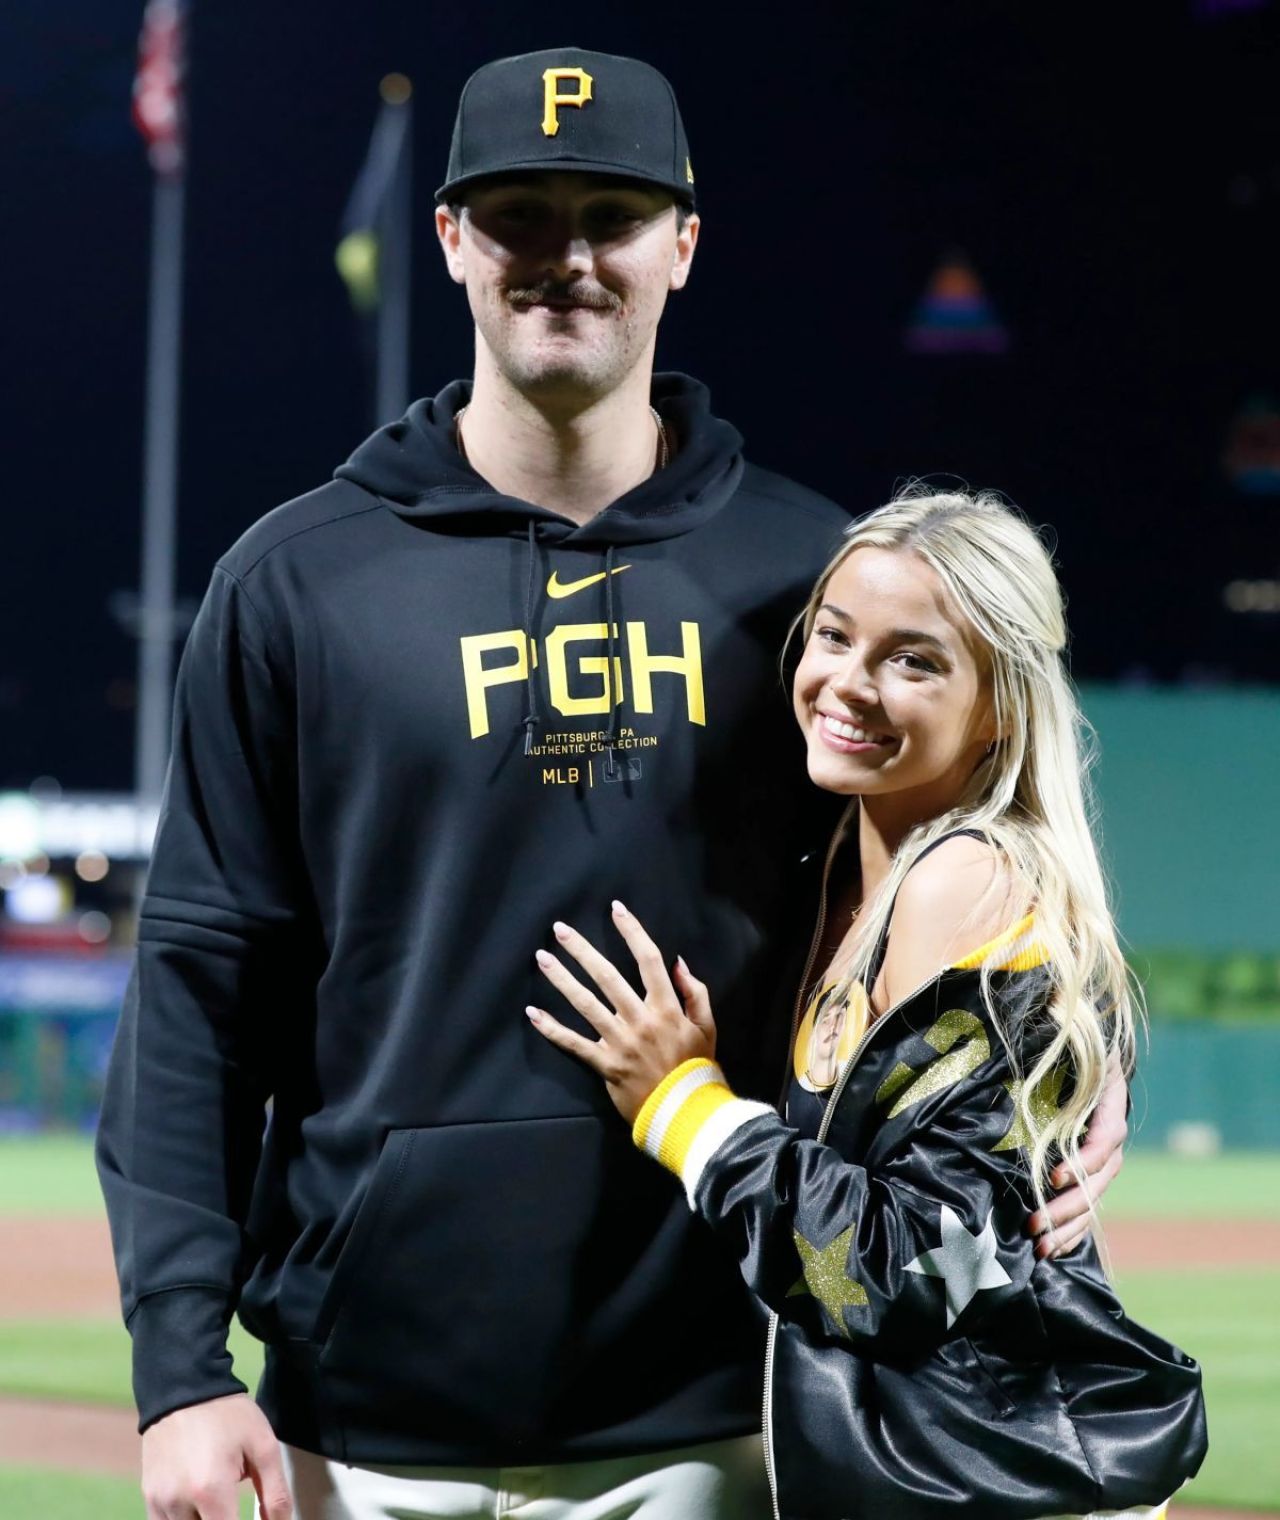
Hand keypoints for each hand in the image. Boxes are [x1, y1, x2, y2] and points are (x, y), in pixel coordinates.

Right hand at [141, 1392, 291, 1519]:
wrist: (183, 1386)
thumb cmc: (227, 1414)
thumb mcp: (263, 1446)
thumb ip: (275, 1493)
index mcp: (210, 1491)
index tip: (255, 1519)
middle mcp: (178, 1504)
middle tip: (234, 1506)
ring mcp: (159, 1503)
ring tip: (220, 1506)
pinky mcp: (148, 1498)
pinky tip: (200, 1508)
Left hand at [527, 900, 716, 1123]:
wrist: (686, 1112)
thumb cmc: (697, 1068)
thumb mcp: (707, 1027)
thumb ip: (695, 992)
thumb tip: (677, 962)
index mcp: (667, 1007)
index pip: (648, 960)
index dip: (632, 931)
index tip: (616, 909)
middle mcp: (640, 1019)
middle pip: (607, 976)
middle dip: (582, 950)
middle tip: (560, 929)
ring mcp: (619, 1041)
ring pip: (585, 1003)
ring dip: (561, 979)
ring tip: (542, 958)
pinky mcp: (604, 1064)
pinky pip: (573, 1044)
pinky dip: (552, 1029)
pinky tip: (533, 1013)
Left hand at [1027, 1050, 1127, 1258]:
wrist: (1085, 1052)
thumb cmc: (1068, 1048)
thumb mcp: (1070, 1050)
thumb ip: (1055, 1060)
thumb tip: (1018, 1066)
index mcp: (1110, 1104)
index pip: (1105, 1141)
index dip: (1082, 1162)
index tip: (1052, 1177)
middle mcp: (1111, 1136)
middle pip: (1099, 1181)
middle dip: (1067, 1207)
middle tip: (1035, 1225)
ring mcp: (1103, 1159)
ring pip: (1093, 1200)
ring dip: (1067, 1227)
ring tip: (1040, 1246)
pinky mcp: (1090, 1173)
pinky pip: (1089, 1207)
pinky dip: (1073, 1230)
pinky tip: (1055, 1249)